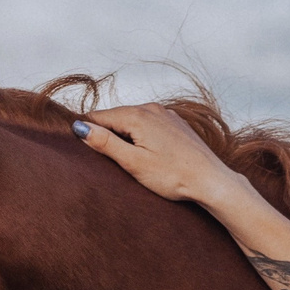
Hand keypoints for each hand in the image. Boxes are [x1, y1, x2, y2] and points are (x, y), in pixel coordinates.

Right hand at [72, 103, 289, 289]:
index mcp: (137, 115)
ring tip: (123, 160)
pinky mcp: (177, 125)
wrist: (213, 181)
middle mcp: (152, 108)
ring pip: (133, 122)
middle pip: (116, 118)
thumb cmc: (174, 176)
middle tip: (99, 159)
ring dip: (124, 137)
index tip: (76, 147)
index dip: (86, 131)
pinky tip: (144, 155)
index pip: (99, 117)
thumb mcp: (133, 163)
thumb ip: (106, 143)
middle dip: (105, 134)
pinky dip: (140, 137)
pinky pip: (149, 126)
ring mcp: (166, 115)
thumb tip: (79, 127)